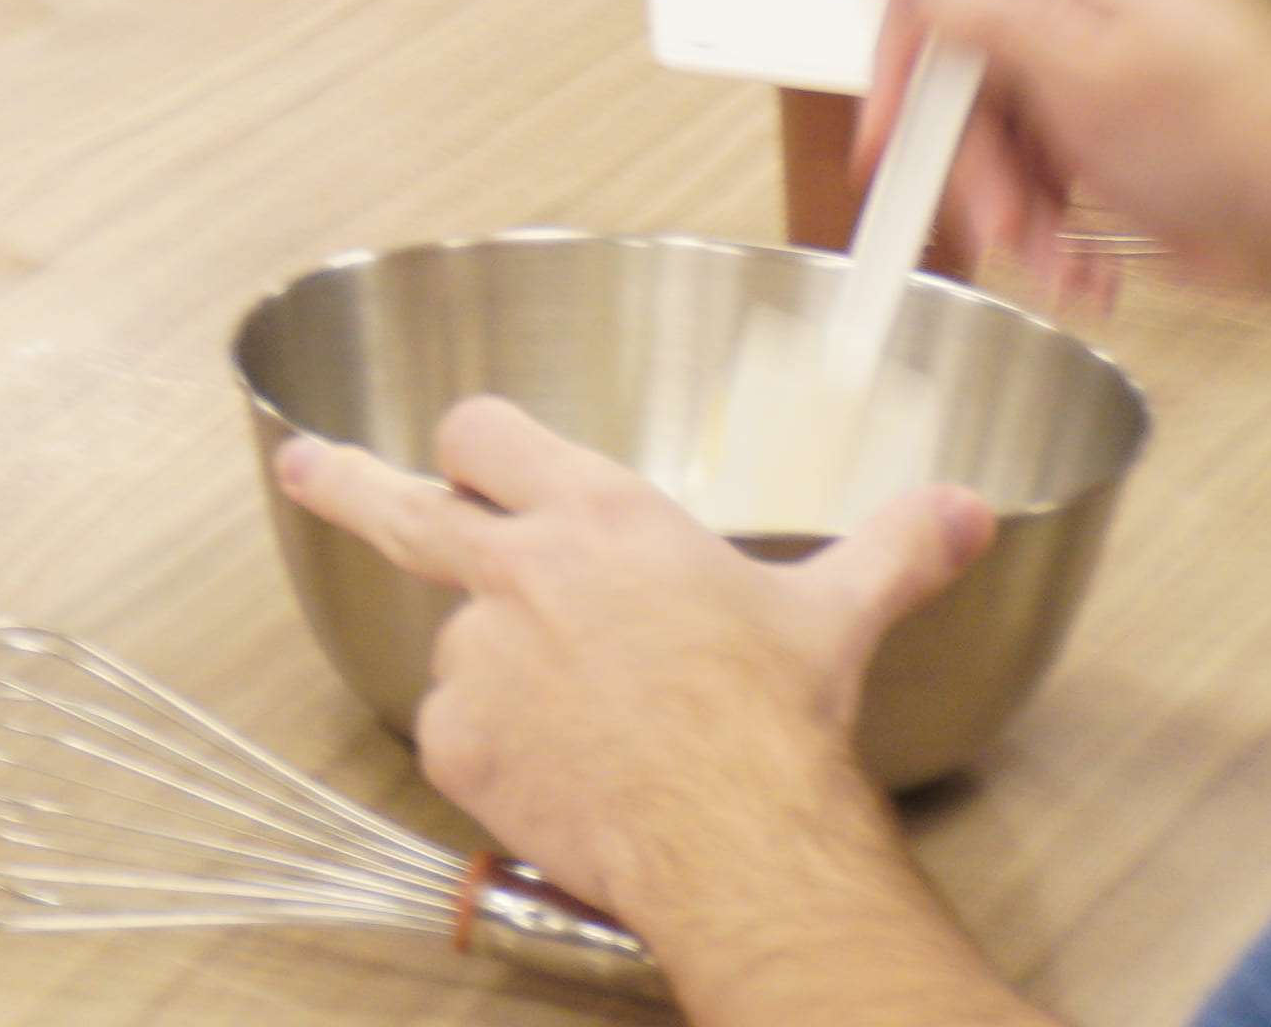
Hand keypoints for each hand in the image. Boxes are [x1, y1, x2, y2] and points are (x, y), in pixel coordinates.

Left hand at [270, 396, 979, 950]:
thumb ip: (894, 547)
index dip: (480, 444)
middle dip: (343, 481)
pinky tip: (566, 774)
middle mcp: (516, 569)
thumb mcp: (835, 613)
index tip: (461, 451)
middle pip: (401, 505)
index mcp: (594, 515)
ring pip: (461, 650)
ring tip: (585, 727)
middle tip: (305, 467)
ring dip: (499, 674)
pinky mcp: (457, 743)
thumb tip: (965, 509)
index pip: (491, 434)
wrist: (738, 835)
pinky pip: (463, 737)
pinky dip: (499, 753)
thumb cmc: (776, 718)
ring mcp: (476, 657)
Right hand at [878, 0, 1270, 321]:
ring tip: (1054, 259)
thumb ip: (989, 11)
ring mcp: (1092, 68)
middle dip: (975, 163)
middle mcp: (1078, 0)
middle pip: (960, 74)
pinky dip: (1049, 230)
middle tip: (1000, 220)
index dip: (903, 59)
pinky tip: (1078, 265)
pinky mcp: (1106, 131)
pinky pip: (1037, 176)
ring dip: (1017, 210)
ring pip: (993, 137)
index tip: (894, 130)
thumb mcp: (1092, 71)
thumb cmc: (1251, 139)